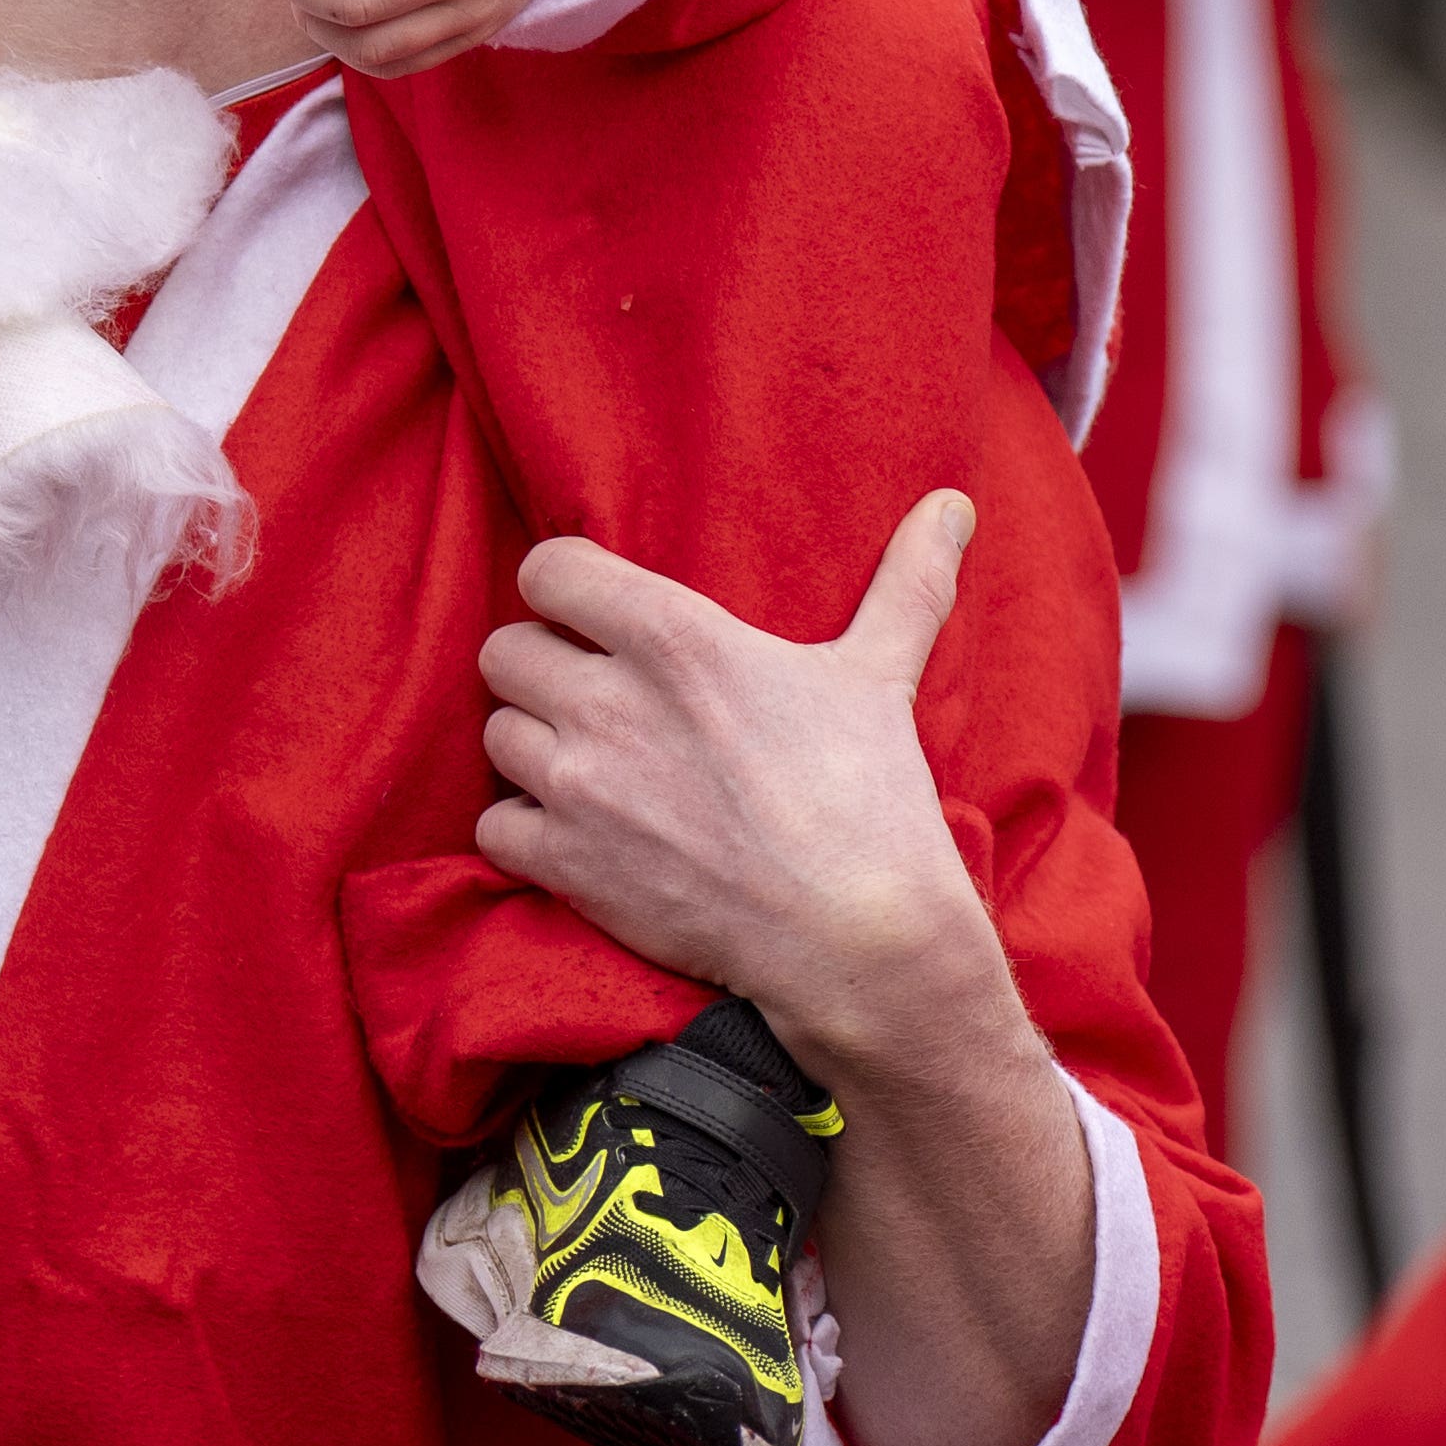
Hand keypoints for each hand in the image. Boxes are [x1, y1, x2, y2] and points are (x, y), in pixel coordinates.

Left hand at [474, 492, 1004, 1088]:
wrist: (855, 938)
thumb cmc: (868, 800)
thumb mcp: (881, 674)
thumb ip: (906, 581)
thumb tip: (952, 506)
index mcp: (675, 637)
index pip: (548, 570)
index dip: (563, 587)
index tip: (592, 612)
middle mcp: (610, 702)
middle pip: (505, 650)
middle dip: (542, 666)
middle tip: (589, 692)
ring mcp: (580, 787)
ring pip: (497, 734)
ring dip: (532, 744)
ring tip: (585, 760)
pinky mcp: (567, 865)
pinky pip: (493, 825)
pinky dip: (523, 828)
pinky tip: (572, 830)